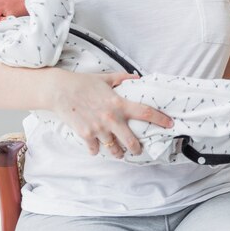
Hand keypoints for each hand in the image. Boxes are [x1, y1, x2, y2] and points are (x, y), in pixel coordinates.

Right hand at [47, 69, 173, 158]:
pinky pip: (95, 149)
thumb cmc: (83, 82)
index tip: (170, 124)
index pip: (145, 112)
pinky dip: (97, 150)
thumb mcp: (105, 78)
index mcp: (118, 103)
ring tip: (119, 152)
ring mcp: (98, 128)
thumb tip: (136, 77)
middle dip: (137, 148)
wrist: (60, 90)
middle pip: (131, 140)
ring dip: (118, 153)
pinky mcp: (86, 135)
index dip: (160, 119)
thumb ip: (122, 79)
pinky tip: (97, 148)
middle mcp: (111, 118)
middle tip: (138, 149)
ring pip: (114, 149)